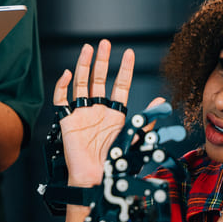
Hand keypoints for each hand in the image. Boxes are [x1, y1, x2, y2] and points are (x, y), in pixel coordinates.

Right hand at [52, 41, 142, 187]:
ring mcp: (82, 114)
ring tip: (87, 49)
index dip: (124, 69)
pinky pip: (61, 100)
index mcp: (115, 114)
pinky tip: (67, 73)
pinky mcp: (67, 120)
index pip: (119, 85)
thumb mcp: (135, 138)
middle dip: (101, 61)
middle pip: (98, 79)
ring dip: (83, 66)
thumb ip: (147, 119)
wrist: (96, 178)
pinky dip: (62, 86)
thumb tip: (162, 101)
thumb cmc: (115, 163)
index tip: (128, 53)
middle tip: (105, 43)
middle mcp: (98, 110)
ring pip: (81, 84)